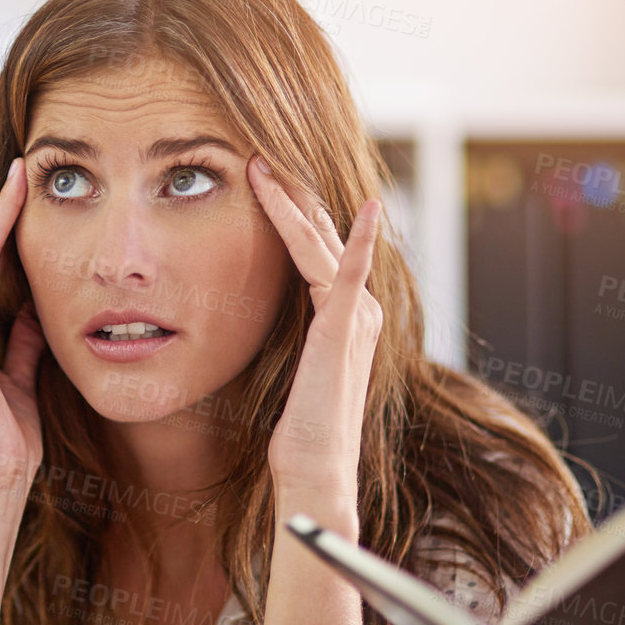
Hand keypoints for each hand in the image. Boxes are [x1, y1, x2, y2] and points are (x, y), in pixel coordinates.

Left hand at [246, 155, 382, 499]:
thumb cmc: (299, 430)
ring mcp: (357, 317)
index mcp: (345, 316)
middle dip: (290, 194)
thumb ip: (290, 337)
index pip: (316, 247)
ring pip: (322, 243)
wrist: (316, 469)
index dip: (290, 211)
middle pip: (321, 235)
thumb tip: (260, 315)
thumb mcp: (291, 369)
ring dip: (293, 202)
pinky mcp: (347, 328)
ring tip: (264, 166)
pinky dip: (357, 240)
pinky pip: (349, 273)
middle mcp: (360, 310)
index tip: (261, 177)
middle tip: (259, 155)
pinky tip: (365, 209)